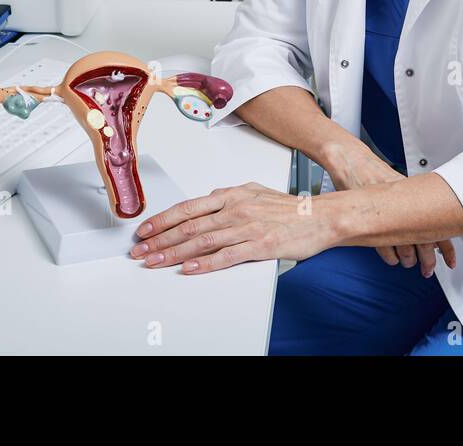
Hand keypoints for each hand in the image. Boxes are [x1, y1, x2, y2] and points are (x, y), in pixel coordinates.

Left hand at [128, 182, 335, 273]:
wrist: (322, 216)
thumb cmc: (291, 208)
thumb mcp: (255, 192)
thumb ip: (230, 199)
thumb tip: (208, 203)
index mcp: (232, 195)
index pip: (188, 207)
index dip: (162, 219)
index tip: (145, 230)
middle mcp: (236, 209)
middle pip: (189, 225)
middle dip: (160, 239)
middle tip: (141, 251)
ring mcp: (247, 227)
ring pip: (202, 241)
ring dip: (174, 252)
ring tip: (155, 261)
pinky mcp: (260, 246)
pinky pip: (226, 256)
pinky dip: (204, 263)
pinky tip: (189, 268)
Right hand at [323, 138, 455, 276]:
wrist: (351, 161)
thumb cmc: (374, 173)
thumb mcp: (399, 184)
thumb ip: (414, 202)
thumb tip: (430, 221)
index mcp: (416, 196)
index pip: (440, 227)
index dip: (446, 248)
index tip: (450, 261)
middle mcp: (404, 206)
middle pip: (424, 241)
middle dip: (427, 260)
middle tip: (428, 269)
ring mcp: (388, 214)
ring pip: (405, 246)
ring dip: (408, 259)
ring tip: (408, 262)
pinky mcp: (370, 219)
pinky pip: (383, 246)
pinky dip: (390, 256)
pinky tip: (392, 258)